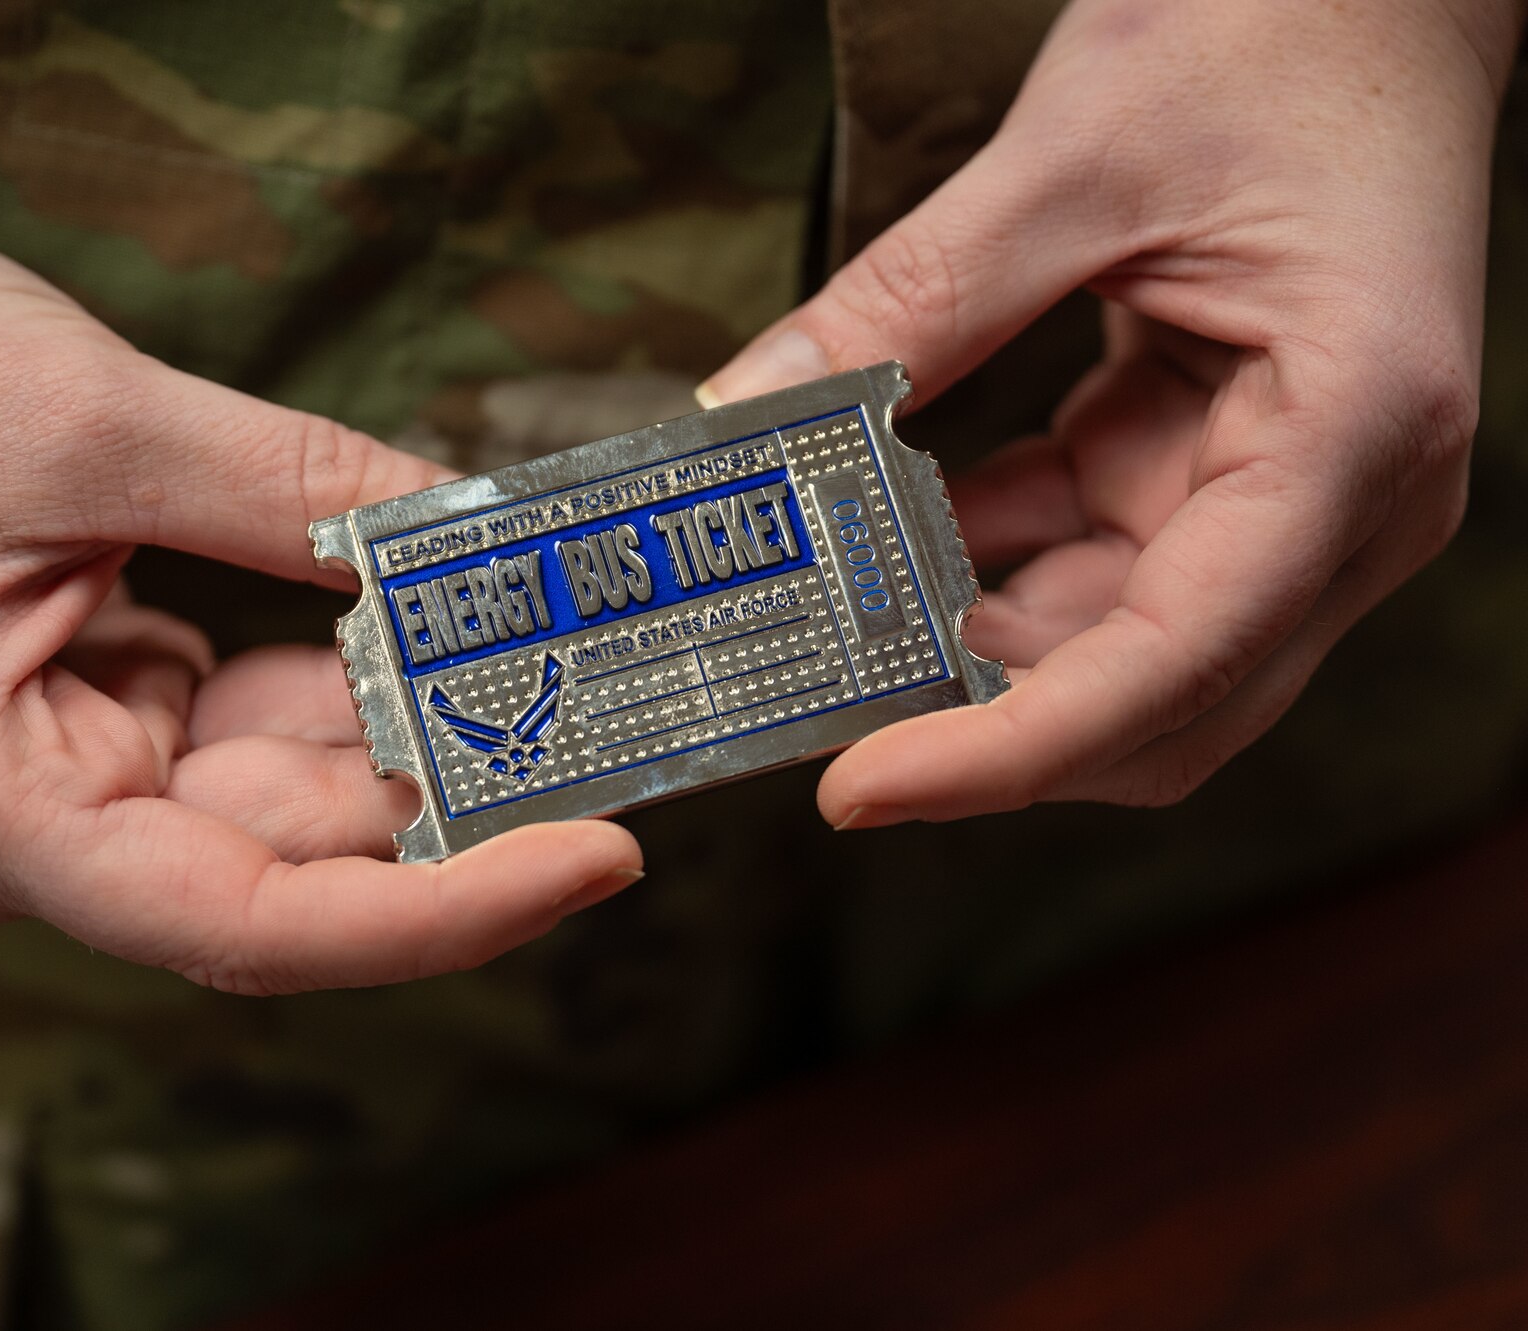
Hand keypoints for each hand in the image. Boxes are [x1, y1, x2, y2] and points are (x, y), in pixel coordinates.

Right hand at [0, 213, 641, 993]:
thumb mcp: (93, 420)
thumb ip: (300, 496)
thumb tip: (478, 544)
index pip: (246, 921)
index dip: (439, 910)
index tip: (595, 855)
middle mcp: (24, 830)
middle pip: (282, 862)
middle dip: (454, 793)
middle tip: (623, 719)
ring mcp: (61, 778)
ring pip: (281, 794)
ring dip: (415, 728)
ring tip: (562, 655)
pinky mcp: (94, 720)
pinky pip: (248, 726)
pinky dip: (348, 677)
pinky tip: (448, 620)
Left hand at [702, 0, 1521, 826]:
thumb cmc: (1279, 32)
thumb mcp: (1074, 157)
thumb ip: (912, 300)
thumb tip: (747, 413)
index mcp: (1348, 437)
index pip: (1174, 661)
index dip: (1009, 750)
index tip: (860, 786)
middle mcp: (1345, 505)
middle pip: (1159, 702)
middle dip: (987, 722)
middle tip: (816, 712)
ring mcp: (1291, 499)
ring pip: (1119, 649)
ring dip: (976, 642)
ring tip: (830, 607)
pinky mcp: (1226, 470)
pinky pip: (1098, 563)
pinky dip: (992, 563)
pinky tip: (890, 531)